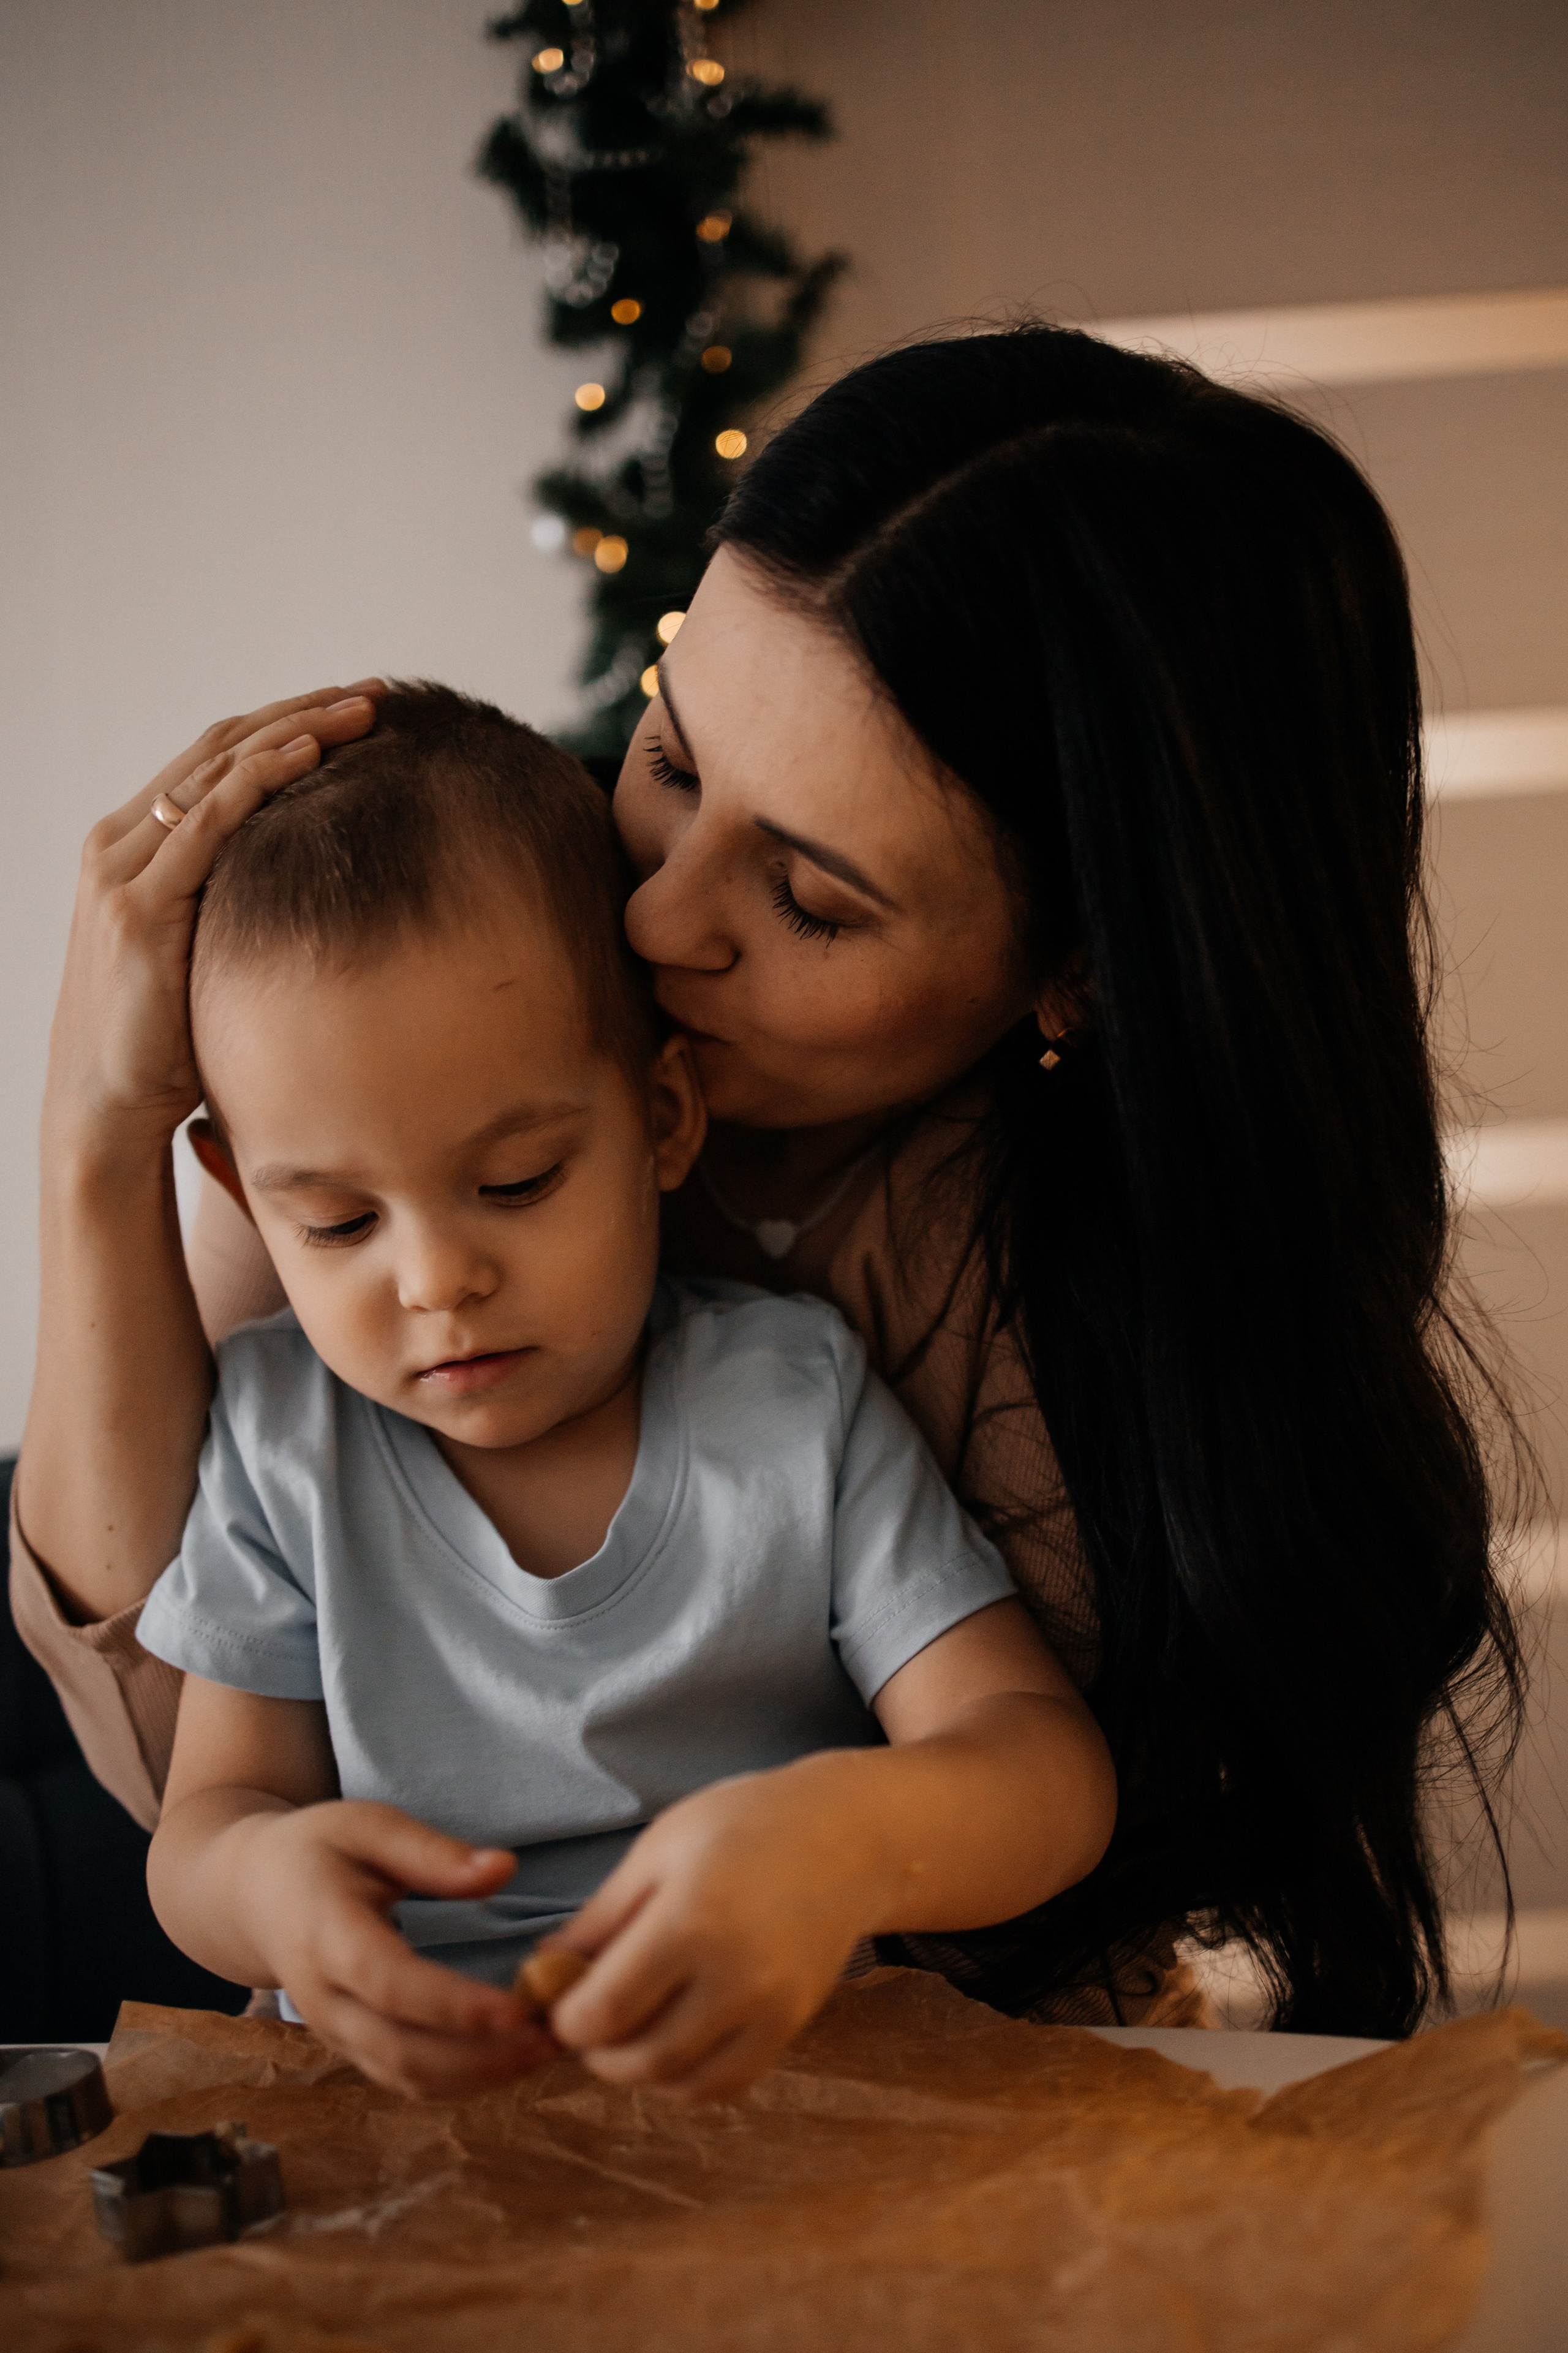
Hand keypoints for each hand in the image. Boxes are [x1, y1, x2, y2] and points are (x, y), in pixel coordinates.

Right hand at [44, 684, 383, 1151]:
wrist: (106, 1109)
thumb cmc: (166, 1044)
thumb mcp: (205, 952)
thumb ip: (234, 905)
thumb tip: (313, 889)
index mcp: (133, 847)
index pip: (215, 760)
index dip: (285, 725)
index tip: (355, 709)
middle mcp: (119, 845)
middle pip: (218, 748)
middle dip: (300, 712)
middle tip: (374, 692)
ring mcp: (123, 872)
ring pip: (216, 770)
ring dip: (294, 732)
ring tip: (362, 711)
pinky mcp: (138, 908)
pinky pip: (206, 823)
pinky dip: (259, 781)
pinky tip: (311, 756)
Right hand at [231, 1799, 555, 2098]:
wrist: (252, 1894)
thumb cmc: (316, 1850)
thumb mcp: (368, 1826)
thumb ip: (433, 1853)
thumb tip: (502, 1869)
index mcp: (324, 1933)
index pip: (389, 1983)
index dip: (453, 2004)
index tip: (519, 2008)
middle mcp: (323, 1996)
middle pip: (400, 2050)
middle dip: (481, 2057)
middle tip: (553, 2037)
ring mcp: (333, 2030)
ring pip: (405, 2076)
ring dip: (478, 2076)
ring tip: (545, 2050)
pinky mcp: (349, 2045)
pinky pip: (403, 2079)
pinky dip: (458, 2081)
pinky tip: (510, 2059)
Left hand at [544, 1765, 870, 2101]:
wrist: (844, 1837)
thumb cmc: (743, 1824)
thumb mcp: (659, 1849)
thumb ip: (602, 1915)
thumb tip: (544, 1967)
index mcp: (690, 1921)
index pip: (604, 2010)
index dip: (567, 2019)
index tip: (559, 2000)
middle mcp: (734, 1977)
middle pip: (640, 2057)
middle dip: (597, 2052)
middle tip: (587, 2021)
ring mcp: (770, 2009)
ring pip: (682, 2081)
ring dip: (639, 2071)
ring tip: (627, 2031)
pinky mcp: (792, 2025)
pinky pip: (727, 2084)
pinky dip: (687, 2080)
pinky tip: (673, 2043)